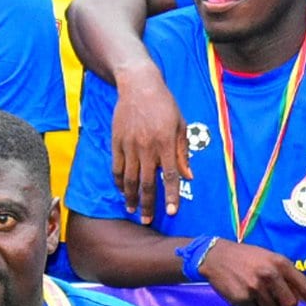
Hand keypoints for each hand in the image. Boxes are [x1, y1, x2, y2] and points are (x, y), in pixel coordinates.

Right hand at [113, 66, 191, 222]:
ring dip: (130, 197)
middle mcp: (147, 147)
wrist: (139, 85)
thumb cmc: (165, 105)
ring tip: (132, 210)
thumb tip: (189, 176)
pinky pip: (117, 167)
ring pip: (129, 178)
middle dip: (147, 204)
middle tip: (146, 220)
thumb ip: (183, 153)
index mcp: (166, 143)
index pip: (170, 176)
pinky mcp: (117, 141)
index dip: (171, 195)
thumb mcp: (181, 126)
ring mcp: (130, 145)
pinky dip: (119, 181)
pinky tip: (121, 191)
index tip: (172, 211)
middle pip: (147, 182)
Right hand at [198, 239, 305, 305]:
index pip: (305, 287)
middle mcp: (270, 275)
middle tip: (273, 298)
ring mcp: (255, 288)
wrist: (215, 256)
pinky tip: (245, 298)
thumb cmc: (246, 258)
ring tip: (255, 293)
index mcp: (280, 263)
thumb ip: (286, 275)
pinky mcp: (241, 299)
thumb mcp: (269, 258)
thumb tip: (301, 298)